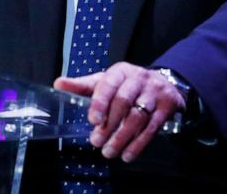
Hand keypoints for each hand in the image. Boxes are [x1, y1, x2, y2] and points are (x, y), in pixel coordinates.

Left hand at [54, 61, 184, 162]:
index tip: (92, 120)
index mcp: (120, 71)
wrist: (164, 82)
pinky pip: (152, 127)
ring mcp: (155, 92)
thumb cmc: (127, 85)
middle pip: (123, 101)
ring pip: (138, 116)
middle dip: (109, 125)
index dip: (100, 102)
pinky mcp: (167, 105)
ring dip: (122, 137)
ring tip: (109, 151)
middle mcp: (139, 78)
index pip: (108, 84)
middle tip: (96, 142)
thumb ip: (83, 85)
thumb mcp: (106, 81)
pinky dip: (139, 143)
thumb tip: (58, 84)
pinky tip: (128, 154)